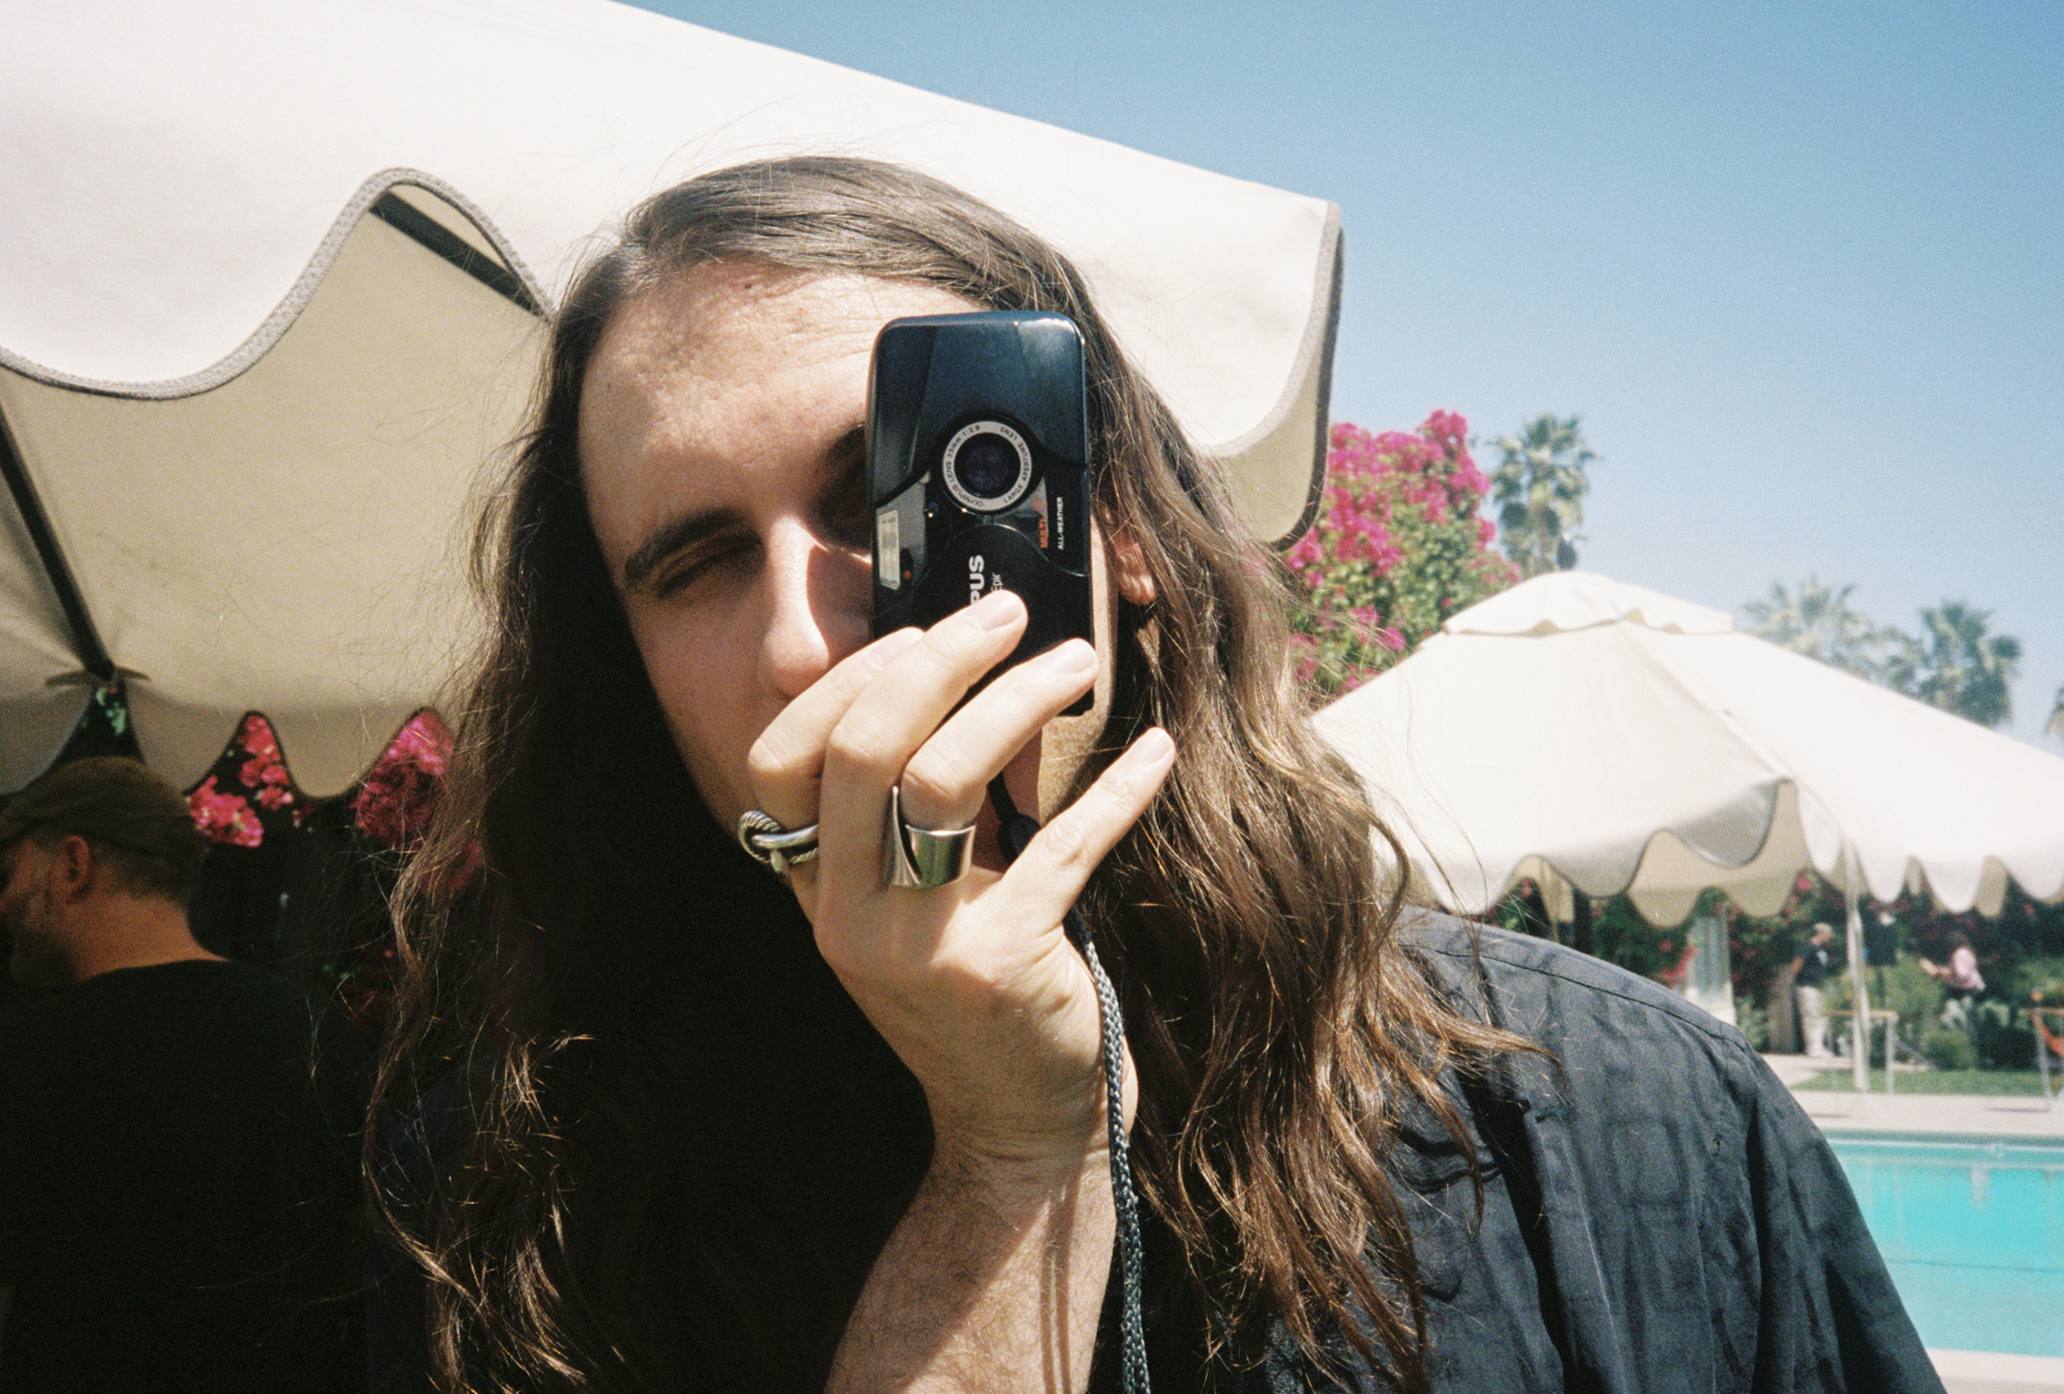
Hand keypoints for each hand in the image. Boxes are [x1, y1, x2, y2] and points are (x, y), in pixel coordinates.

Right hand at [747, 588, 1173, 1166]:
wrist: (1019, 1122)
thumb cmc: (979, 992)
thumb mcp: (917, 904)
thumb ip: (917, 812)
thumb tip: (970, 675)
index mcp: (819, 891)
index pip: (779, 761)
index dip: (846, 682)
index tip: (920, 636)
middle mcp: (848, 918)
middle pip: (861, 746)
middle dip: (939, 658)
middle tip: (1007, 612)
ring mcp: (918, 947)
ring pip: (943, 778)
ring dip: (1019, 700)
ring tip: (1079, 662)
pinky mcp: (1000, 967)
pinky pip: (1061, 847)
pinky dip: (1116, 788)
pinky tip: (1155, 753)